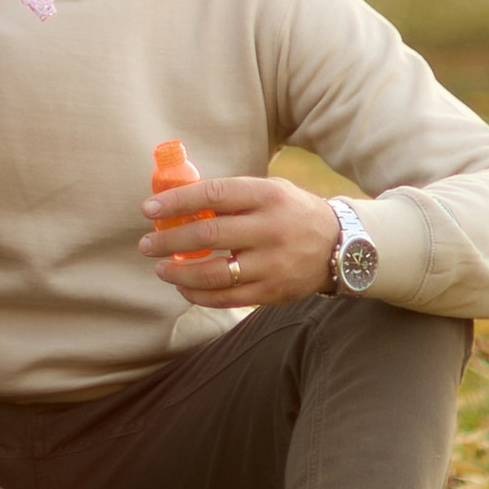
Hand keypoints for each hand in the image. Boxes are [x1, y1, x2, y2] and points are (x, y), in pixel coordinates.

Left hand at [142, 173, 339, 308]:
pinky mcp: (273, 292)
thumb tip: (179, 199)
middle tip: (146, 244)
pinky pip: (227, 298)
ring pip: (214, 273)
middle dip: (169, 241)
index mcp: (266, 196)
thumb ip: (231, 195)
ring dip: (179, 273)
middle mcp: (270, 229)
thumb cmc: (292, 212)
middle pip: (208, 236)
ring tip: (160, 268)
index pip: (212, 195)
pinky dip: (199, 294)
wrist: (342, 247)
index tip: (148, 209)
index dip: (176, 202)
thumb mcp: (269, 191)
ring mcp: (272, 264)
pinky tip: (184, 287)